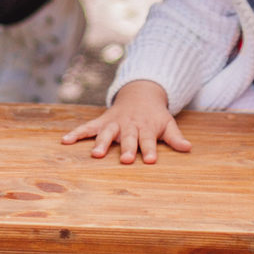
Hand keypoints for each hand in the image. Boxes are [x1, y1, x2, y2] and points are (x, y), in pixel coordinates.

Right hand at [61, 80, 191, 164]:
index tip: (151, 160)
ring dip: (101, 143)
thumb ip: (175, 137)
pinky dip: (76, 133)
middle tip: (125, 160)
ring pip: (106, 133)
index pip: (149, 140)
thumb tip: (188, 148)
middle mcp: (128, 125)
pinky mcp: (102, 121)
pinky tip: (65, 141)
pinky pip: (87, 127)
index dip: (150, 150)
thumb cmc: (155, 115)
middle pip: (128, 138)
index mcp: (145, 127)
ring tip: (95, 155)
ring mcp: (114, 123)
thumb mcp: (168, 123)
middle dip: (126, 148)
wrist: (140, 92)